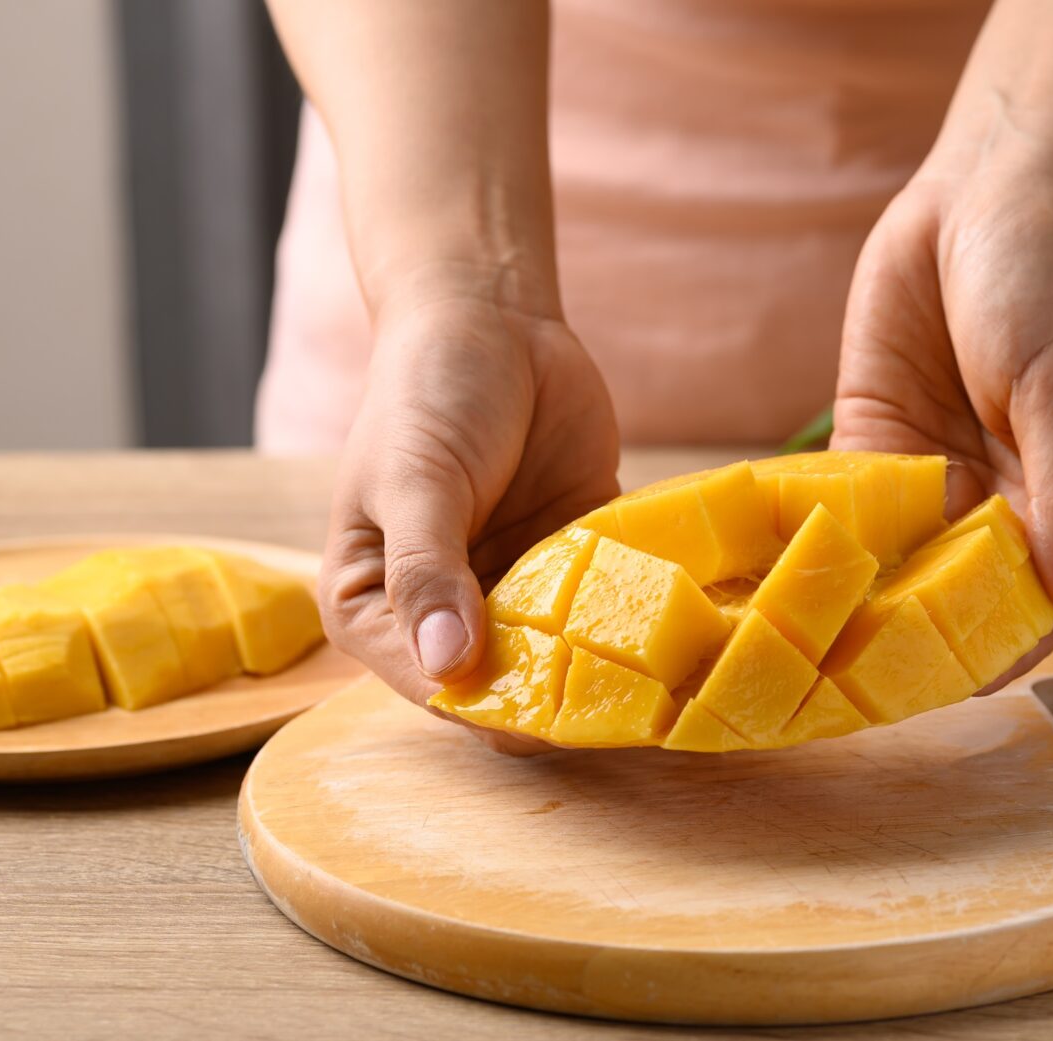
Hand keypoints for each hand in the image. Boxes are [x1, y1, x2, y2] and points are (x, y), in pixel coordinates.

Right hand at [319, 282, 619, 751]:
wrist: (491, 320)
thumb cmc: (428, 393)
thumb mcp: (415, 479)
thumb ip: (427, 571)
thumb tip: (448, 666)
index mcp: (375, 609)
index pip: (436, 689)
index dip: (494, 708)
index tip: (558, 711)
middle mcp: (443, 615)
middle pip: (503, 689)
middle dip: (558, 699)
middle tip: (627, 699)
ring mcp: (512, 590)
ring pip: (560, 662)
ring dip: (606, 668)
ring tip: (661, 674)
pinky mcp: (570, 561)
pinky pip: (604, 608)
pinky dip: (636, 619)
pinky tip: (677, 628)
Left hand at [832, 176, 1052, 683]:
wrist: (976, 198)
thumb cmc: (1041, 287)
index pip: (1030, 608)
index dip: (989, 653)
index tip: (931, 690)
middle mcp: (994, 506)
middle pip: (951, 603)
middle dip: (903, 643)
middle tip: (836, 686)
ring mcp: (929, 481)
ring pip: (893, 569)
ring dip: (852, 605)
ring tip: (793, 651)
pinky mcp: (872, 448)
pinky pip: (846, 513)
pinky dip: (817, 543)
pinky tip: (773, 578)